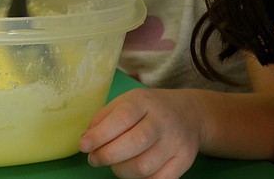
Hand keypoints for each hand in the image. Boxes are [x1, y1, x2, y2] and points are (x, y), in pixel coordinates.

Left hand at [79, 88, 204, 178]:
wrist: (189, 113)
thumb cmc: (149, 109)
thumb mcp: (126, 102)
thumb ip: (104, 118)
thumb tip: (86, 140)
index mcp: (144, 102)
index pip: (122, 118)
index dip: (100, 135)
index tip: (84, 146)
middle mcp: (163, 121)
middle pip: (135, 143)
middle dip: (108, 155)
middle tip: (95, 159)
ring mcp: (176, 142)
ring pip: (144, 166)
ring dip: (122, 170)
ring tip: (116, 163)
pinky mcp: (184, 160)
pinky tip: (134, 171)